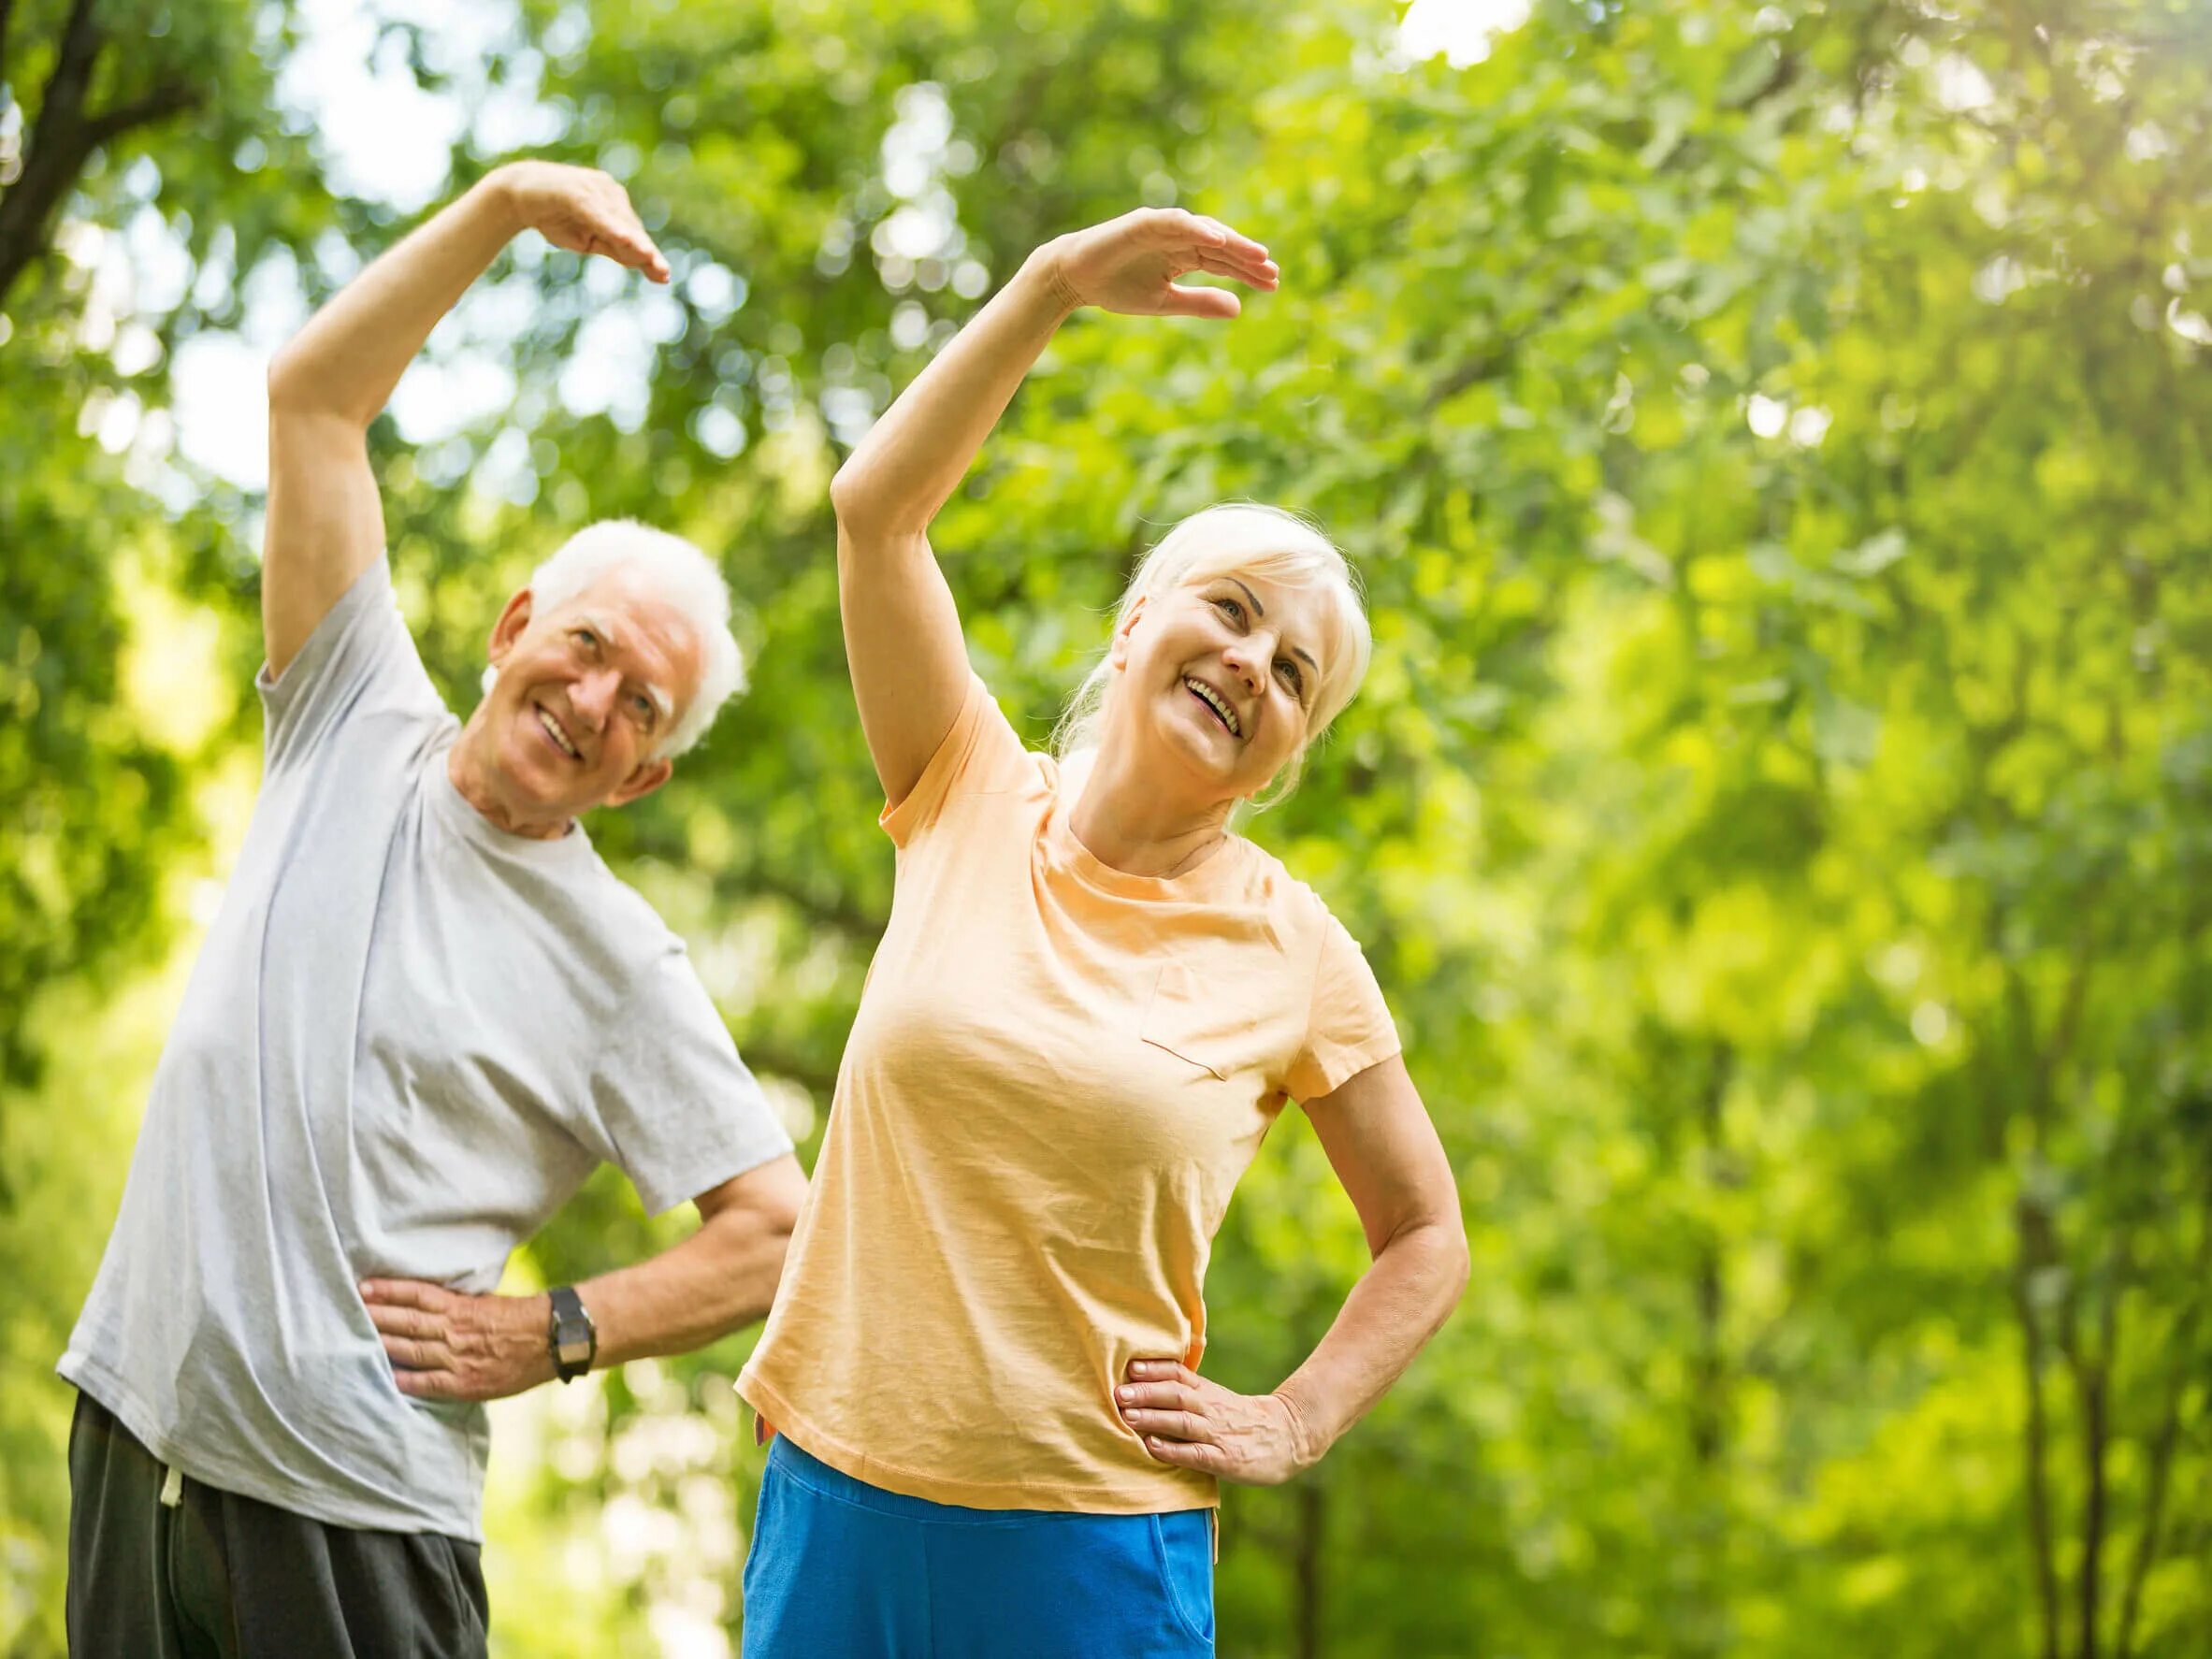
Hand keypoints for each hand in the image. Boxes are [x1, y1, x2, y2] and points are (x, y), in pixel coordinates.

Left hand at [359, 1279, 555, 1401]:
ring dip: (382, 1344)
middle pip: (406, 1322)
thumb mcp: (486, 1302)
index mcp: (461, 1307)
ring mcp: (457, 1358)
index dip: (388, 1292)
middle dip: (376, 1317)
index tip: (364, 1287)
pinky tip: (386, 1377)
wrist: (551, 1340)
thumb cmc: (519, 1318)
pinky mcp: (464, 1383)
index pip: (416, 1296)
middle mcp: (454, 1330)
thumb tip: (426, 1304)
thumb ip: (457, 1306)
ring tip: (355, 1340)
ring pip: (411, 1350)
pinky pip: (428, 1382)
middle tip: (348, 1311)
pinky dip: (406, 1380)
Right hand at [486, 161, 670, 282]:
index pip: (634, 235)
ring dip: (632, 241)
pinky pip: (597, 213)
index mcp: (615, 206)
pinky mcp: (577, 192)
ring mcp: (594, 189)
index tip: (663, 277)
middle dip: (646, 252)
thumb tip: (638, 261)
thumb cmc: (554, 216)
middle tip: (663, 273)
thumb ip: (611, 246)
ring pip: (617, 222)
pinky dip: (610, 227)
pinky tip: (624, 239)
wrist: (517, 193)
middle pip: (630, 230)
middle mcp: (610, 194)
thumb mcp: (585, 238)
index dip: (649, 255)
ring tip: (648, 257)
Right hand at [1044, 208, 1277, 318]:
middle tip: (1273, 270)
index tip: (1273, 284)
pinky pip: (1177, 222)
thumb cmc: (1117, 288)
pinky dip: (1197, 228)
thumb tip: (1239, 308)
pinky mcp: (1145, 222)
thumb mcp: (1165, 302)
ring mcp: (1164, 228)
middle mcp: (1179, 238)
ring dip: (1231, 241)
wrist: (1076, 278)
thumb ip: (1200, 303)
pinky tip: (1218, 239)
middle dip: (1247, 257)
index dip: (1248, 272)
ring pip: (1205, 230)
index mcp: (1184, 257)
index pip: (1223, 262)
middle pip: (1221, 245)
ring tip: (1255, 254)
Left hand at [1116, 1358, 1316, 1484]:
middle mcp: (1211, 1409)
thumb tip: (1146, 1383)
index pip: (1179, 1374)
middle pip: (1176, 1395)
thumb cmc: (1244, 1420)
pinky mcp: (1225, 1459)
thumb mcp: (1218, 1398)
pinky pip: (1195, 1454)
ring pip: (1182, 1422)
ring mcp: (1218, 1434)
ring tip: (1127, 1416)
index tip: (1130, 1366)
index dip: (1155, 1369)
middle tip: (1117, 1392)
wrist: (1289, 1437)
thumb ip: (1189, 1392)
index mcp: (1209, 1392)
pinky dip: (1173, 1450)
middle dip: (1145, 1393)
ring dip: (1153, 1418)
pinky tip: (1152, 1448)